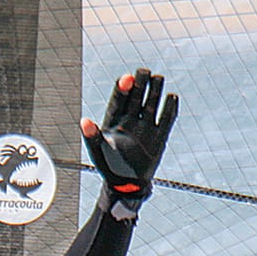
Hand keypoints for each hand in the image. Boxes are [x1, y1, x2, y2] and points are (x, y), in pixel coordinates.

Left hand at [82, 68, 178, 209]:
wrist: (125, 184)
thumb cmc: (108, 166)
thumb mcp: (97, 151)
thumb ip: (92, 136)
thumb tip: (84, 121)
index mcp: (114, 120)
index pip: (119, 99)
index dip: (123, 87)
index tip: (128, 78)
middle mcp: (130, 120)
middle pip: (136, 96)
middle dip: (140, 83)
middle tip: (144, 72)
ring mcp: (145, 127)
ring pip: (151, 103)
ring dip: (155, 91)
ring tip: (159, 78)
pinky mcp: (159, 137)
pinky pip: (166, 120)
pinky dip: (170, 109)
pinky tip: (172, 97)